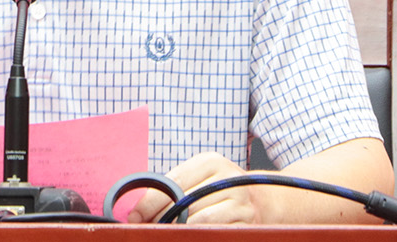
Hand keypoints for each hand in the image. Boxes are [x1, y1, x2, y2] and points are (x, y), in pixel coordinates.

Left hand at [125, 152, 262, 224]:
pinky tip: (188, 236)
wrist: (263, 199)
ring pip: (197, 221)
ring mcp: (239, 202)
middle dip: (161, 219)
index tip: (134, 216)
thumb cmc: (220, 188)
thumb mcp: (200, 178)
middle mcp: (227, 178)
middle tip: (146, 228)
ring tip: (164, 232)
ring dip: (177, 229)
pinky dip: (197, 236)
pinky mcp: (246, 222)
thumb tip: (139, 210)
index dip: (150, 202)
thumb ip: (173, 187)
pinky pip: (214, 233)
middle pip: (183, 203)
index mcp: (211, 162)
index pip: (173, 182)